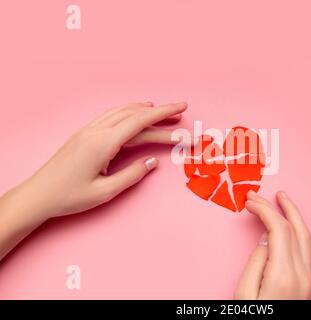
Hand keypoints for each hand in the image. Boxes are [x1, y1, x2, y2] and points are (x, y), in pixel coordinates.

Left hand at [19, 101, 187, 219]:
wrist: (38, 194)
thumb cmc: (70, 197)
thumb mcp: (105, 192)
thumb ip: (132, 175)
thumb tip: (152, 161)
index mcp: (103, 143)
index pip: (140, 121)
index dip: (164, 113)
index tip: (181, 108)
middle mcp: (96, 131)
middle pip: (134, 114)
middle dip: (160, 111)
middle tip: (180, 111)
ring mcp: (88, 130)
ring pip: (122, 112)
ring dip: (144, 109)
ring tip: (162, 112)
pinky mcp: (84, 134)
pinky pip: (111, 116)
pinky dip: (128, 112)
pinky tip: (135, 114)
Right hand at [234, 191, 310, 299]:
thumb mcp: (243, 296)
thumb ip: (255, 264)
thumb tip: (265, 241)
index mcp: (283, 275)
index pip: (279, 229)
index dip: (264, 210)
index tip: (250, 203)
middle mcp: (303, 276)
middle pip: (293, 229)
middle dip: (276, 207)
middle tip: (260, 196)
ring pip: (307, 238)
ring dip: (295, 216)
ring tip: (283, 201)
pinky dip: (304, 234)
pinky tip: (297, 227)